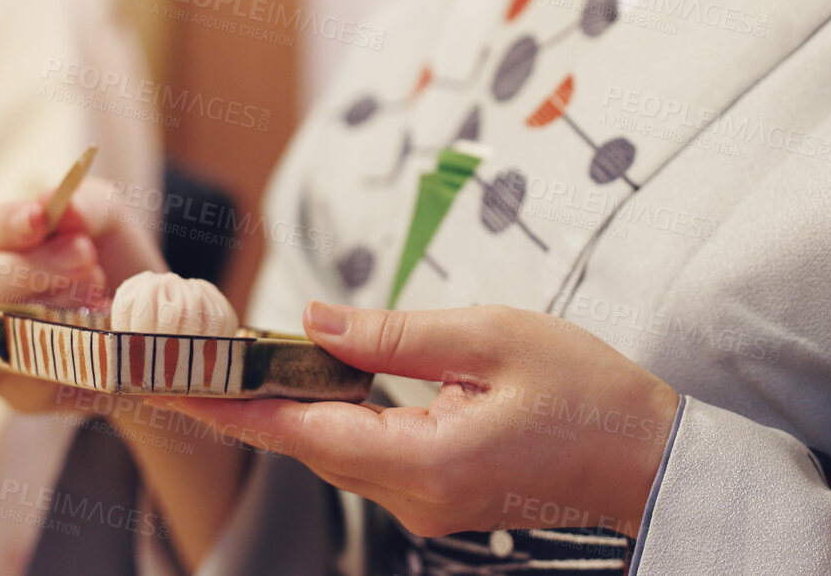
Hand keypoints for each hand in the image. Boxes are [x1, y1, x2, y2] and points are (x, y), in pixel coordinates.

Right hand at [0, 177, 166, 412]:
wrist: (146, 321)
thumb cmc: (105, 257)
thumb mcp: (105, 218)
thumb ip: (86, 207)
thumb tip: (65, 208)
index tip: (40, 217)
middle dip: (28, 270)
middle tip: (86, 258)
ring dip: (54, 312)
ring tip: (101, 293)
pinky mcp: (20, 395)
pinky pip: (35, 379)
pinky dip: (75, 352)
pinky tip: (104, 333)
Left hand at [167, 302, 679, 539]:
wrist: (651, 459)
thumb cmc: (588, 391)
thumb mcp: (492, 338)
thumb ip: (395, 334)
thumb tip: (313, 322)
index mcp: (426, 460)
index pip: (303, 432)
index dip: (235, 406)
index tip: (178, 384)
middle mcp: (417, 499)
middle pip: (311, 447)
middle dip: (252, 403)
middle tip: (195, 358)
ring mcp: (429, 508)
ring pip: (338, 454)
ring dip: (292, 411)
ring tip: (240, 363)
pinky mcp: (442, 500)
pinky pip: (370, 459)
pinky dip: (335, 422)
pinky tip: (316, 385)